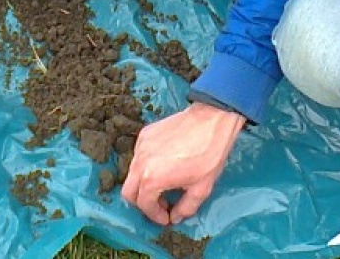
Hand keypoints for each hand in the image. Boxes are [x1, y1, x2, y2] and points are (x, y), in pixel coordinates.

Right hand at [121, 103, 244, 224]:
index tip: (166, 218)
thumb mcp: (201, 189)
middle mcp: (140, 163)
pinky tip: (165, 165)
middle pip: (128, 192)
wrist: (211, 121)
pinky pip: (139, 156)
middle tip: (161, 205)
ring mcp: (140, 146)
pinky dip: (146, 166)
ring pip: (132, 173)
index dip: (155, 216)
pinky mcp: (145, 134)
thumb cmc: (208, 155)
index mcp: (152, 179)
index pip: (144, 205)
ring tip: (165, 184)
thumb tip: (175, 217)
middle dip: (142, 203)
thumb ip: (185, 208)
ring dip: (144, 184)